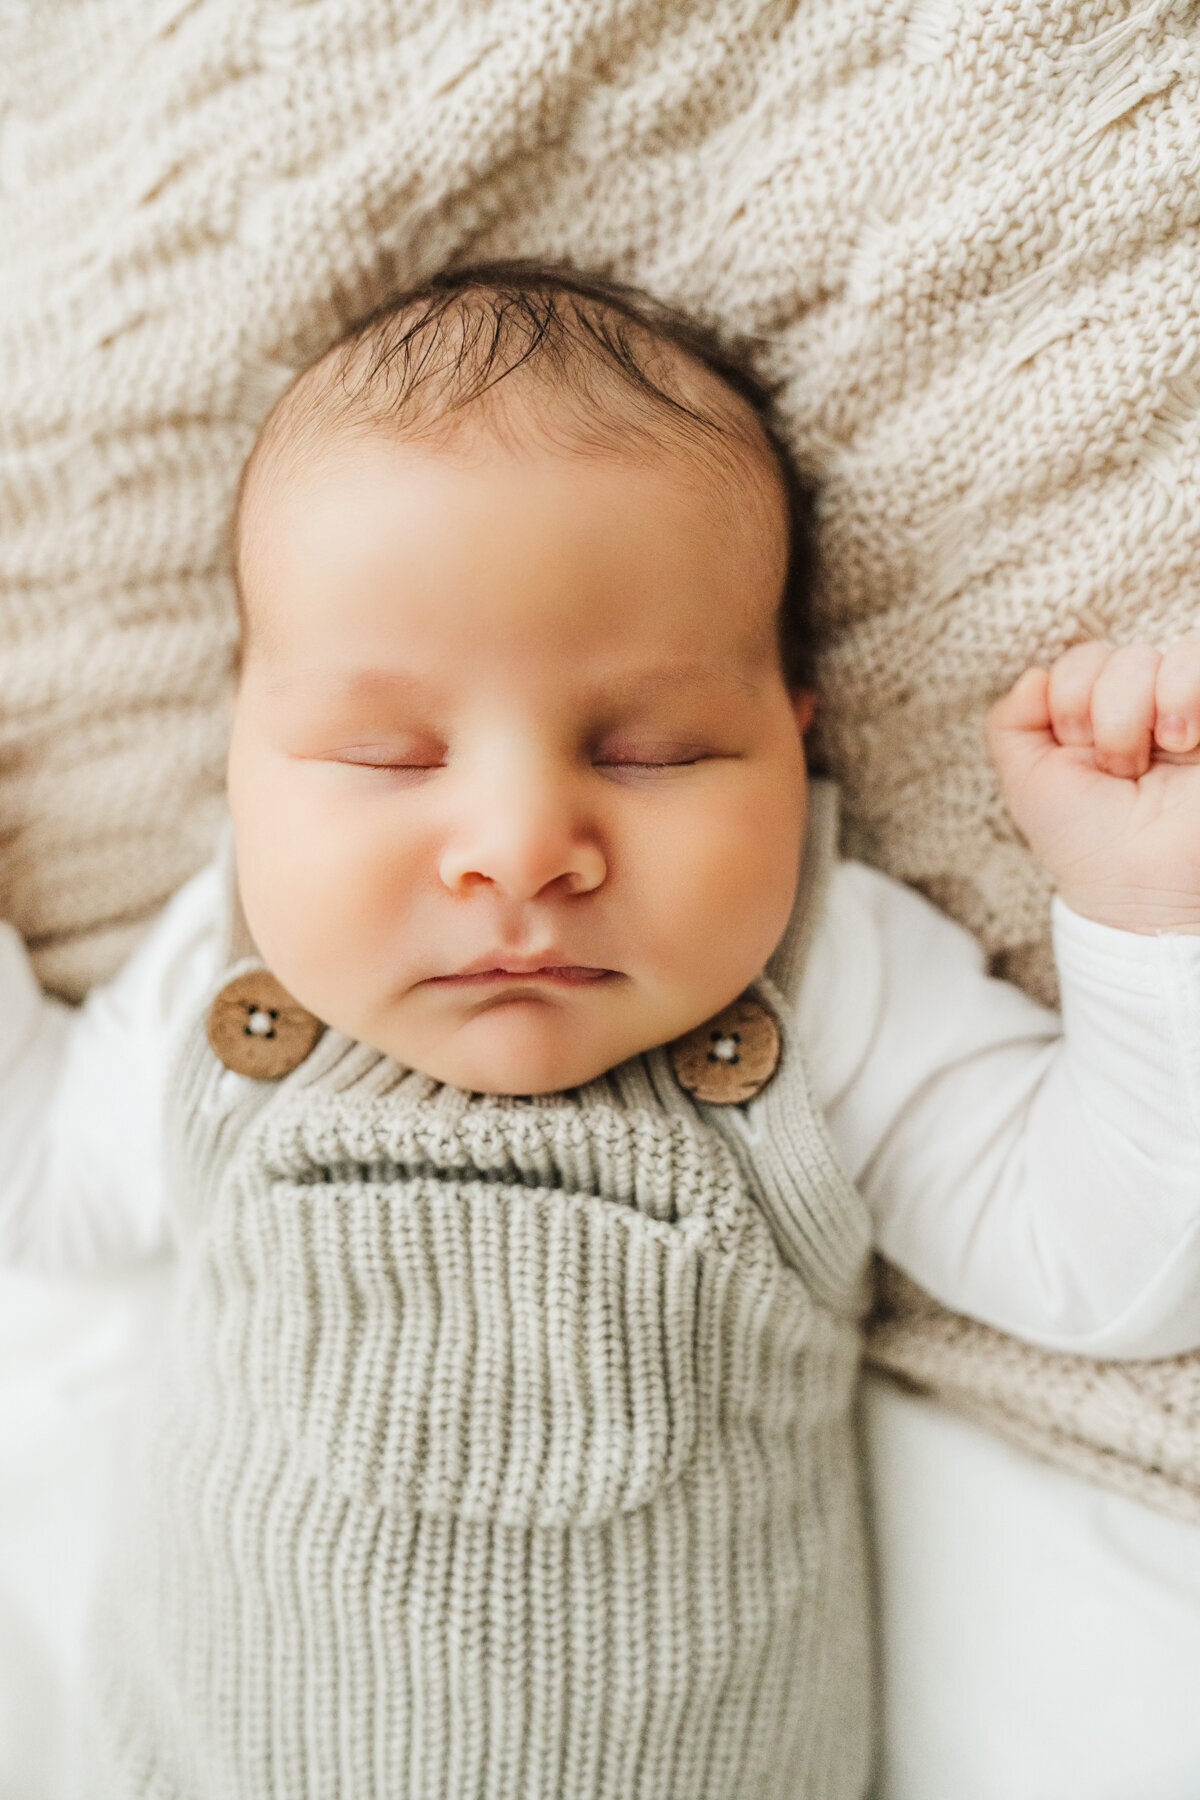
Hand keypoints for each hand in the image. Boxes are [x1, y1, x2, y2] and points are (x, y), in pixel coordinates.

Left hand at [986, 634, 1199, 933]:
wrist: (1140, 885)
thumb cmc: (1085, 839)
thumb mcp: (1026, 780)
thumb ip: (1010, 721)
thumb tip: (1034, 673)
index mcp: (1098, 711)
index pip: (1079, 661)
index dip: (1067, 703)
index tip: (1077, 754)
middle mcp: (1146, 703)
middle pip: (1113, 657)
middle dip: (1101, 719)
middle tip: (1117, 771)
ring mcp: (1186, 706)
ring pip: (1150, 657)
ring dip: (1134, 714)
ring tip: (1147, 764)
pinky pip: (1196, 651)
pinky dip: (1183, 688)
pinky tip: (1182, 741)